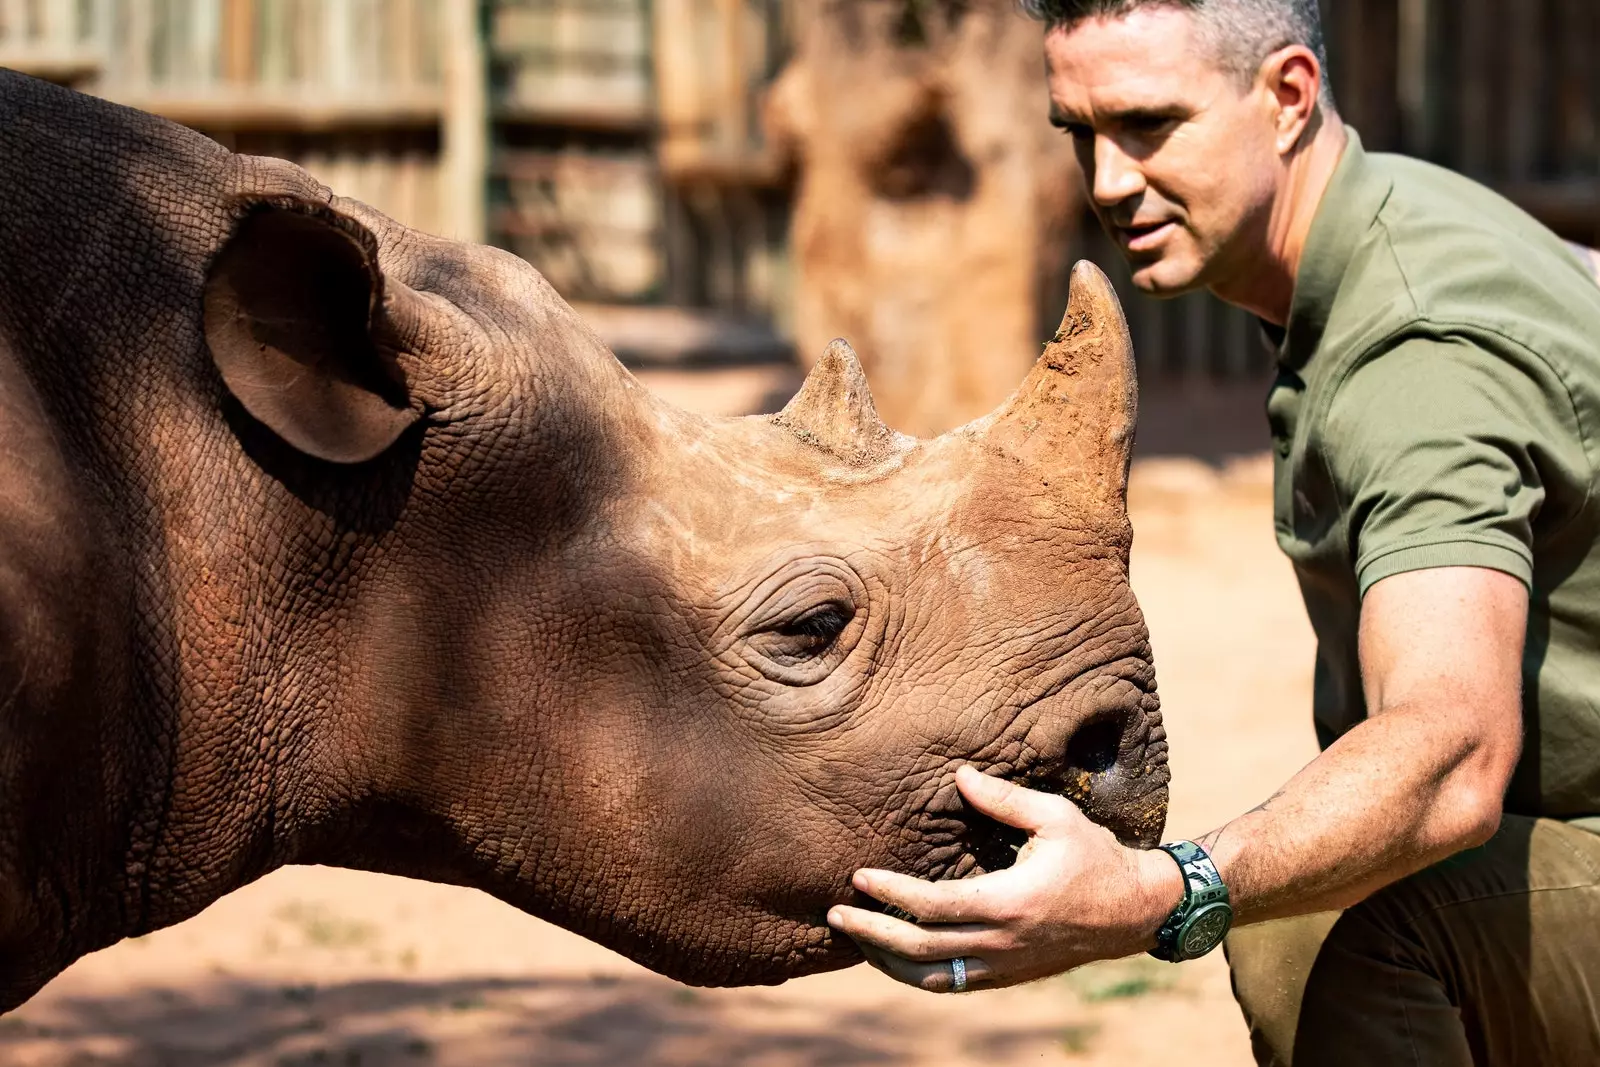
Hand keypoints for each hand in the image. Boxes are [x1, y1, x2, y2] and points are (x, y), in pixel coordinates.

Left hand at [826, 765, 1183, 991]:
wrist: (1134, 911)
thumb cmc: (1094, 856)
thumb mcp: (1056, 816)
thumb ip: (1004, 798)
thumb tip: (959, 775)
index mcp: (1009, 902)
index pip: (933, 906)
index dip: (891, 894)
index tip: (859, 877)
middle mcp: (1002, 942)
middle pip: (920, 948)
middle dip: (871, 931)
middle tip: (835, 912)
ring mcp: (1004, 966)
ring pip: (930, 976)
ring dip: (886, 961)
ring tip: (854, 936)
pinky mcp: (1008, 976)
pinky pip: (952, 984)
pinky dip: (915, 974)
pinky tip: (894, 958)